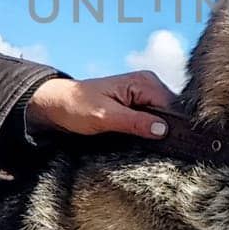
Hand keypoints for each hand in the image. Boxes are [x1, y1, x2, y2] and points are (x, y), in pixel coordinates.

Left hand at [25, 71, 178, 138]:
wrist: (57, 106)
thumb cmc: (76, 107)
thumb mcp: (105, 117)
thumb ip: (135, 122)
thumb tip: (162, 130)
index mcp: (144, 81)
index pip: (172, 106)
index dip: (172, 127)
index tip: (167, 145)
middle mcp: (148, 84)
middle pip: (171, 113)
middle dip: (164, 130)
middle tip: (152, 148)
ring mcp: (143, 95)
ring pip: (163, 119)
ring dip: (156, 133)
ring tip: (145, 144)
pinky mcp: (137, 106)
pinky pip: (152, 120)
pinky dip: (148, 131)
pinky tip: (142, 141)